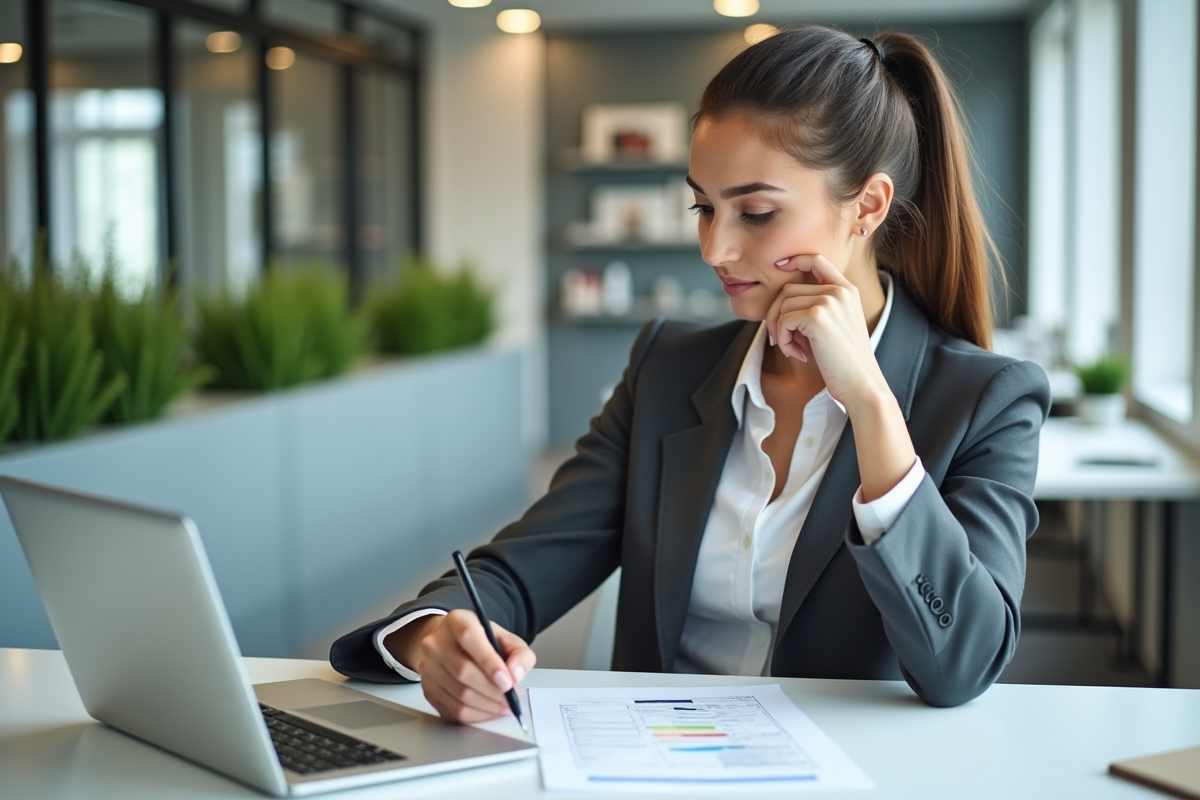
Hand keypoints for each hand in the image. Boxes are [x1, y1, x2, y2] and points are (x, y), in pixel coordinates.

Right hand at [384, 610, 535, 723]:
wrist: (454, 646)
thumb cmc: (482, 642)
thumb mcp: (507, 639)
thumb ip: (519, 654)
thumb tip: (515, 675)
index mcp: (456, 621)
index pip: (468, 636)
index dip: (489, 661)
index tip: (507, 681)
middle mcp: (436, 642)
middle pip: (463, 671)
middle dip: (493, 690)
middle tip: (511, 698)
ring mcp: (428, 667)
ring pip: (459, 694)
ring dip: (487, 705)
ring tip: (504, 704)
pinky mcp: (427, 689)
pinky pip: (453, 710)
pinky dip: (477, 715)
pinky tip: (489, 709)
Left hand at [765, 254, 885, 408]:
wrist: (861, 384)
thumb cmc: (844, 361)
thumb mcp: (835, 325)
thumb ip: (816, 306)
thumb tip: (780, 300)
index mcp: (848, 290)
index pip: (817, 260)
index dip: (796, 260)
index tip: (780, 266)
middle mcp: (840, 291)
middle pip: (788, 289)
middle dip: (776, 315)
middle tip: (781, 339)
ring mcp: (829, 302)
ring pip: (783, 305)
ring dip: (780, 331)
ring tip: (794, 349)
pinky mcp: (817, 317)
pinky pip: (783, 321)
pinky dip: (782, 340)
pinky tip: (798, 354)